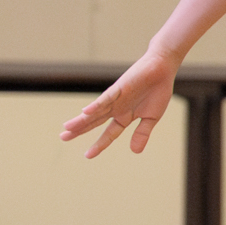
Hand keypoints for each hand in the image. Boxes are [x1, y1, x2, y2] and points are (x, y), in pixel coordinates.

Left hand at [61, 49, 178, 158]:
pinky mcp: (119, 88)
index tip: (88, 155)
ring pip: (96, 111)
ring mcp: (116, 98)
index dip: (99, 144)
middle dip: (79, 129)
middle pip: (94, 122)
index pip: (109, 133)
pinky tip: (86, 111)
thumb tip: (135, 152)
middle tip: (63, 137)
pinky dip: (97, 105)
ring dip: (82, 119)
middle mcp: (116, 108)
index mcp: (125, 116)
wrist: (162, 69)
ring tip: (67, 127)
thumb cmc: (157, 91)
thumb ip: (142, 133)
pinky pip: (106, 98)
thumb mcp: (151, 118)